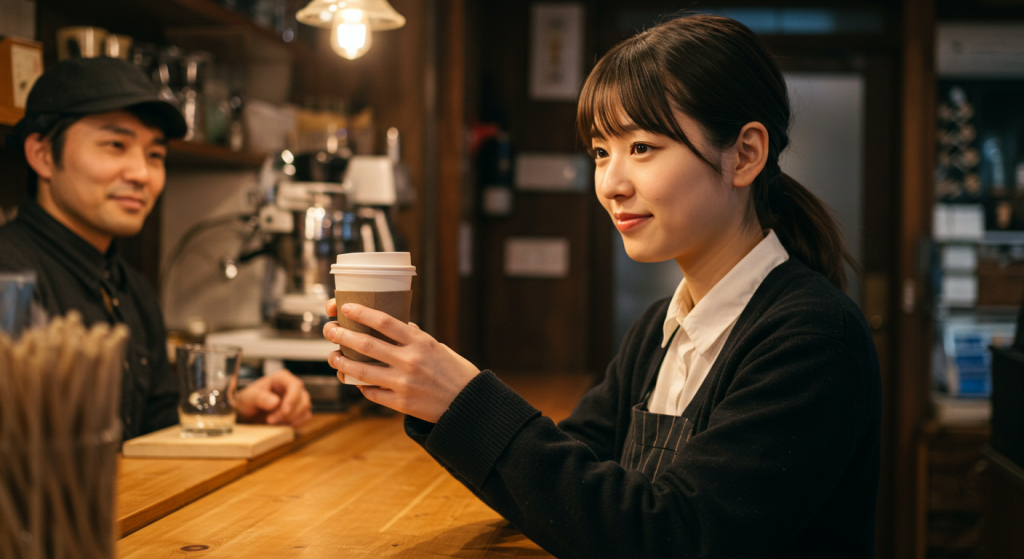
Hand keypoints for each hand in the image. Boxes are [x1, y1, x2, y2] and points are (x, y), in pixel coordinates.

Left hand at [234, 369, 312, 426]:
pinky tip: (281, 424)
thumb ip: (260, 398)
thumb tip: (275, 402)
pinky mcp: (299, 410)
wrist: (248, 412)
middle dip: (288, 413)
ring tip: (272, 422)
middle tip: (270, 420)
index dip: (293, 399)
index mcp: (282, 378)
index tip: (284, 412)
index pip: (295, 385)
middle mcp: (293, 387)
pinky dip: (295, 423)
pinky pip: (305, 417)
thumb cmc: (248, 400)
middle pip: (303, 399)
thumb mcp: (248, 397)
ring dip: (291, 419)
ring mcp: (298, 399)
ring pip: (305, 409)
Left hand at [323, 299, 479, 422]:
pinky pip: (373, 394)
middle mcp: (410, 361)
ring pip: (363, 372)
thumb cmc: (454, 371)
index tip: (346, 307)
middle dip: (342, 335)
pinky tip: (354, 381)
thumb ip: (414, 338)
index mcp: (420, 342)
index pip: (384, 322)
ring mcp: (404, 384)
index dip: (361, 313)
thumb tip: (395, 326)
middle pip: (367, 345)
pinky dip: (361, 387)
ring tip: (333, 356)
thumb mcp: (437, 347)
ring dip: (343, 363)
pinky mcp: (402, 404)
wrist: (468, 403)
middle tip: (329, 330)